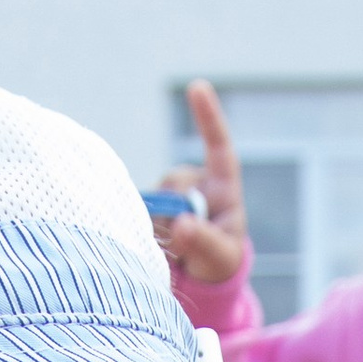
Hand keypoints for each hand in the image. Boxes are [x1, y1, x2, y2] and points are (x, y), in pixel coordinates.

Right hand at [153, 80, 251, 284]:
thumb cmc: (218, 259)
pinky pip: (140, 209)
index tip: (197, 86)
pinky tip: (153, 241)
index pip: (218, 145)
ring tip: (175, 248)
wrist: (199, 274)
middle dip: (176, 213)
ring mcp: (171, 192)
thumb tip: (182, 224)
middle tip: (184, 243)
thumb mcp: (219, 256)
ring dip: (159, 224)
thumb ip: (204, 241)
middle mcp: (195, 181)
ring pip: (156, 199)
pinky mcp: (150, 204)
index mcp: (222, 185)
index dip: (208, 115)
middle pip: (176, 183)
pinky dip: (143, 226)